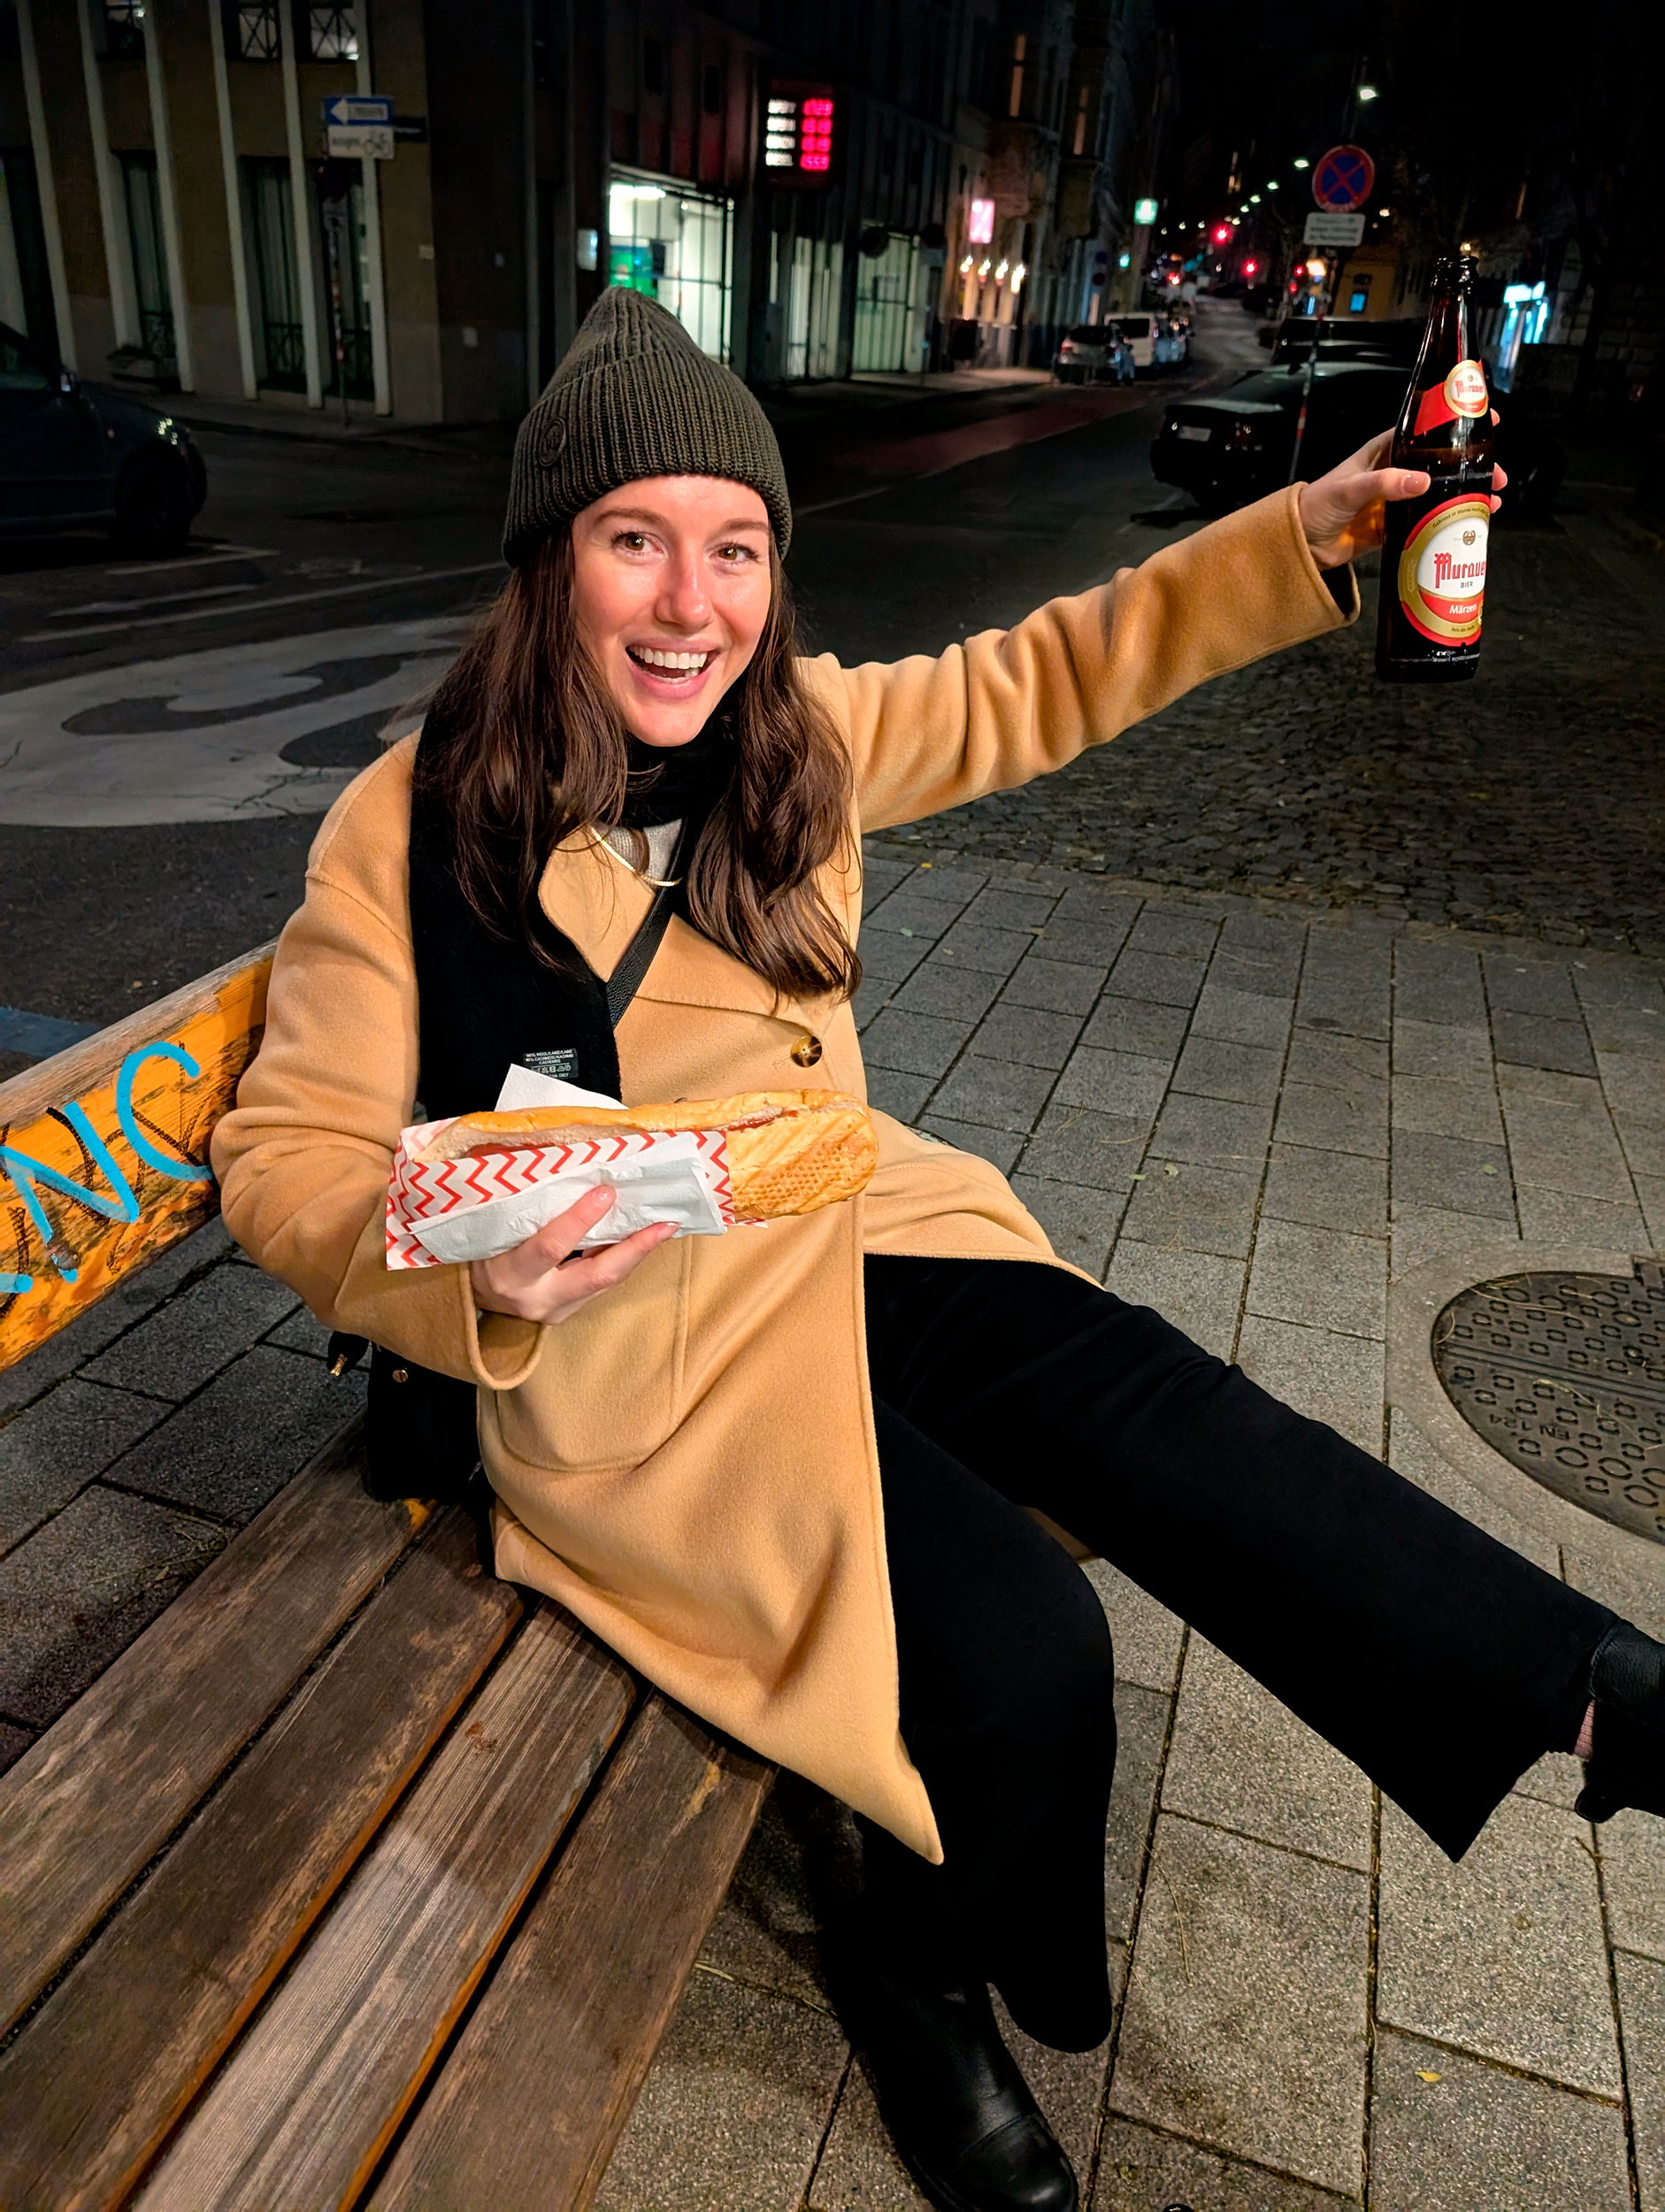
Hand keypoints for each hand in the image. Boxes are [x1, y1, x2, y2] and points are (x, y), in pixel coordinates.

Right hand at [470, 1186, 676, 1324]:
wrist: (473, 1295)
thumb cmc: (481, 1249)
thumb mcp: (491, 1228)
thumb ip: (522, 1202)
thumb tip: (556, 1159)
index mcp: (510, 1273)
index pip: (550, 1247)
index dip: (579, 1220)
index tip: (605, 1192)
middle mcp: (536, 1298)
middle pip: (595, 1275)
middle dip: (633, 1248)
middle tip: (663, 1222)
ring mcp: (556, 1310)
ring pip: (606, 1282)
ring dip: (637, 1253)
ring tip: (665, 1226)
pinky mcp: (569, 1313)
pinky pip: (602, 1284)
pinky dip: (622, 1259)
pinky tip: (642, 1239)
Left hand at [1297, 423, 1508, 569]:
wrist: (1298, 545)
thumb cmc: (1318, 506)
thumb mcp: (1350, 488)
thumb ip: (1384, 484)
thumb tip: (1424, 482)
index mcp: (1384, 452)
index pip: (1426, 430)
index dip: (1455, 424)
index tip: (1487, 420)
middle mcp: (1394, 472)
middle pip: (1441, 464)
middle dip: (1471, 468)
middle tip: (1500, 475)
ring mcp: (1396, 500)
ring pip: (1438, 493)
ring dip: (1465, 496)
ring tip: (1492, 502)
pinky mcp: (1394, 527)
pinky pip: (1426, 523)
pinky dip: (1446, 524)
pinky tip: (1468, 527)